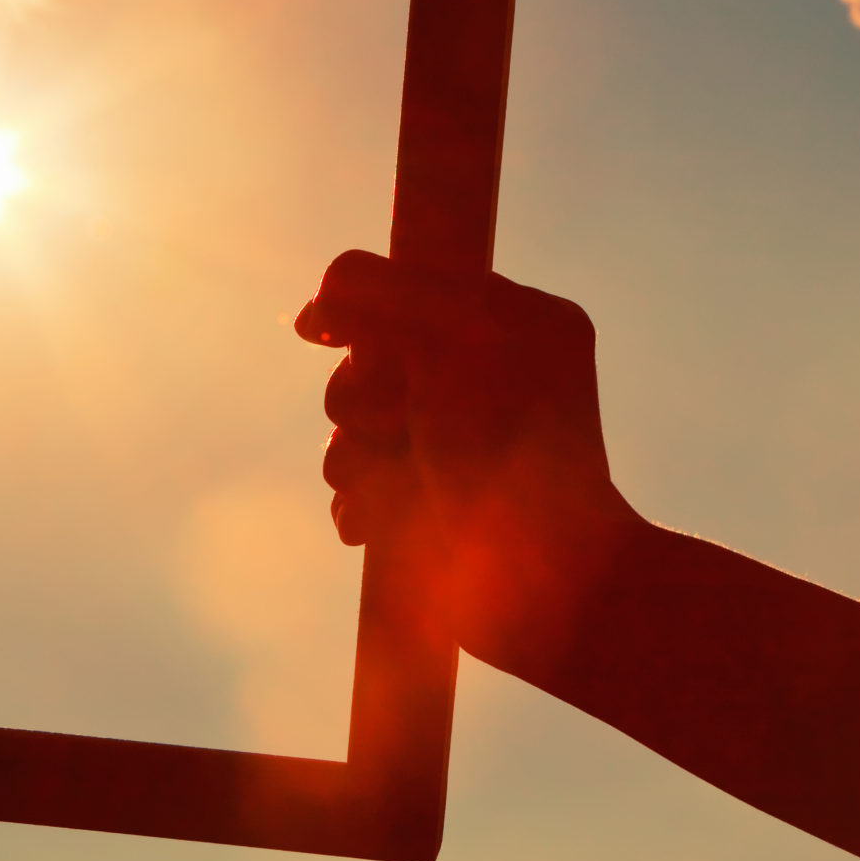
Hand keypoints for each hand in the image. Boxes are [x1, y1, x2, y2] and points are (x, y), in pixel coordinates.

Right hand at [295, 250, 646, 674]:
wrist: (543, 576)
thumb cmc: (512, 446)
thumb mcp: (453, 335)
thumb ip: (378, 292)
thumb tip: (316, 310)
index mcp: (513, 322)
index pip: (403, 284)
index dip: (358, 310)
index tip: (326, 333)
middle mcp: (481, 375)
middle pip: (361, 359)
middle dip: (363, 397)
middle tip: (407, 423)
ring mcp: (450, 442)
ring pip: (349, 427)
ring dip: (357, 455)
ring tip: (402, 479)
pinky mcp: (425, 501)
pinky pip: (354, 487)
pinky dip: (360, 501)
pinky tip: (379, 521)